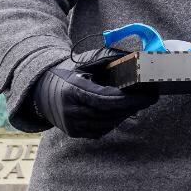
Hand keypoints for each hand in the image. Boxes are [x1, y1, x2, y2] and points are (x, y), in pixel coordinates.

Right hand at [31, 63, 157, 137]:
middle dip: (133, 106)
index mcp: (73, 91)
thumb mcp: (85, 61)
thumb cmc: (67, 71)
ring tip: (138, 103)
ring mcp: (72, 125)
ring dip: (125, 114)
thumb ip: (108, 58)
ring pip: (107, 124)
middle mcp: (71, 111)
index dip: (130, 100)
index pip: (107, 99)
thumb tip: (136, 57)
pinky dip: (113, 121)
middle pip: (110, 113)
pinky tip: (121, 111)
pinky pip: (100, 131)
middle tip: (150, 98)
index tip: (148, 95)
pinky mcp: (74, 133)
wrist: (40, 89)